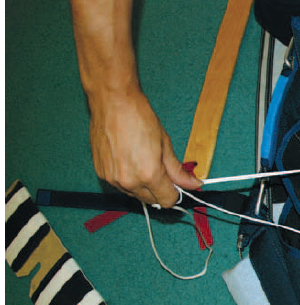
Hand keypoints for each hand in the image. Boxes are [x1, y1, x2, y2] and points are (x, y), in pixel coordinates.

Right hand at [87, 88, 200, 206]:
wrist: (113, 103)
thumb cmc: (140, 118)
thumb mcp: (165, 144)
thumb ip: (178, 170)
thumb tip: (194, 184)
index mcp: (149, 175)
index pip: (168, 200)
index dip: (175, 194)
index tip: (177, 184)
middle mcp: (129, 181)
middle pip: (151, 200)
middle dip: (160, 190)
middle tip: (162, 171)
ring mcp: (112, 179)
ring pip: (135, 194)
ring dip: (143, 186)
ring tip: (144, 162)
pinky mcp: (101, 173)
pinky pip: (120, 185)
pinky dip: (128, 179)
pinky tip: (130, 161)